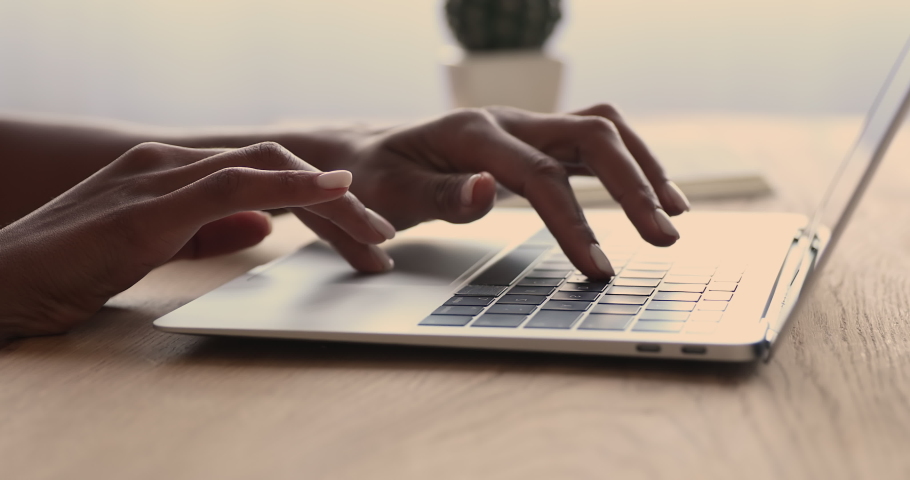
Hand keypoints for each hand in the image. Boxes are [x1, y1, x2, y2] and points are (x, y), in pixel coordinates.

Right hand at [0, 142, 395, 338]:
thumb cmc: (66, 269)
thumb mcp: (155, 247)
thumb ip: (210, 230)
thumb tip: (267, 224)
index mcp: (172, 173)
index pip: (264, 174)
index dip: (319, 199)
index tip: (360, 234)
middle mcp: (170, 164)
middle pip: (276, 167)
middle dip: (338, 203)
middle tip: (381, 240)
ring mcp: (159, 178)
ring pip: (267, 169)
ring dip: (330, 201)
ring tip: (374, 232)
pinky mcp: (149, 208)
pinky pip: (234, 185)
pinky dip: (290, 185)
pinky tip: (333, 189)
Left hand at [338, 104, 689, 278]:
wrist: (369, 153)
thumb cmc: (376, 177)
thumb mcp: (392, 193)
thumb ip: (441, 194)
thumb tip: (488, 190)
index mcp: (473, 134)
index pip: (540, 176)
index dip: (574, 224)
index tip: (600, 270)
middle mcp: (508, 122)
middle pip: (591, 136)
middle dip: (634, 186)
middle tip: (664, 236)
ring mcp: (525, 128)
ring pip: (602, 130)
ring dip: (643, 167)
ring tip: (674, 213)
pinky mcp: (534, 140)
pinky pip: (592, 141)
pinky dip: (628, 163)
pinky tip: (650, 193)